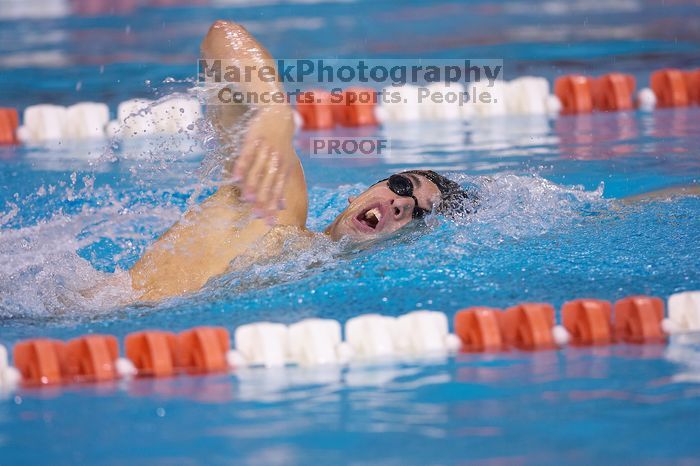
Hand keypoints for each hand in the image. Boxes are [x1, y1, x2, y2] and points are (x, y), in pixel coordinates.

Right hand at [232, 106, 294, 222]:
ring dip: (252, 185)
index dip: (273, 206)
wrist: (278, 115)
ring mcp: (265, 149)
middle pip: (268, 183)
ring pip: (257, 170)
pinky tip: (234, 178)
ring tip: (246, 200)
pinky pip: (247, 155)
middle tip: (256, 215)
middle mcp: (276, 160)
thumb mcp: (286, 163)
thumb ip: (282, 185)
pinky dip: (241, 166)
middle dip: (263, 200)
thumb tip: (283, 207)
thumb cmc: (281, 144)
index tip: (268, 221)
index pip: (278, 190)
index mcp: (284, 168)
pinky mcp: (253, 139)